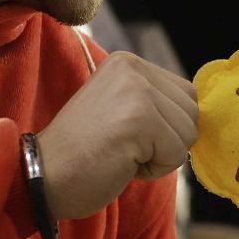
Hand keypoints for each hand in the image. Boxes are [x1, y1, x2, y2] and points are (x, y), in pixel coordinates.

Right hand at [36, 52, 197, 221]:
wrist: (41, 176)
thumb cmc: (81, 154)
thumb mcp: (119, 110)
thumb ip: (153, 102)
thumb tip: (197, 113)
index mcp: (127, 62)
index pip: (185, 94)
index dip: (166, 126)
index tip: (126, 134)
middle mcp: (133, 67)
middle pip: (192, 111)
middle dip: (167, 141)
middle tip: (123, 147)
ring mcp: (137, 90)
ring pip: (188, 133)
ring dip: (160, 156)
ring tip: (121, 153)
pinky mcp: (140, 118)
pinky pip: (176, 153)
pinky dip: (154, 169)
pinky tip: (121, 163)